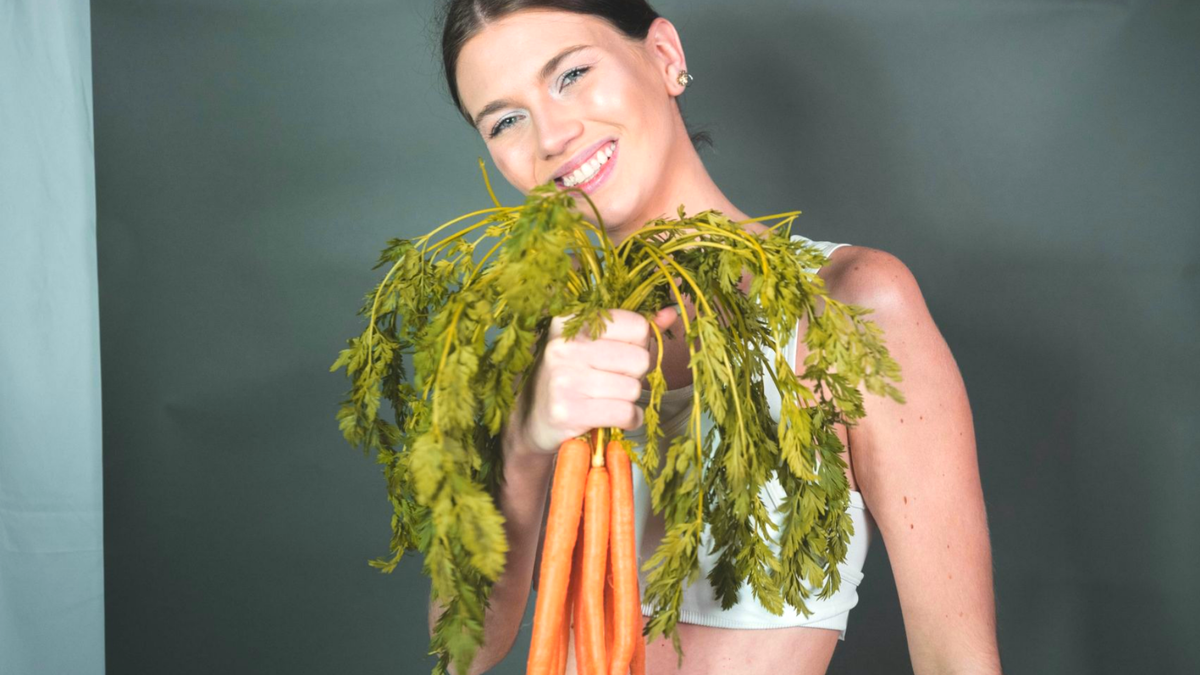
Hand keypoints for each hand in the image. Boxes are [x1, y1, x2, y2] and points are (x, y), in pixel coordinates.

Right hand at [515, 306, 679, 454]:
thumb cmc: (570, 377)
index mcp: (570, 321)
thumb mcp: (593, 345)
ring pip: (633, 389)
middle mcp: (564, 346)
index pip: (637, 326)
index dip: (638, 346)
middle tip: (612, 382)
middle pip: (639, 359)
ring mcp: (564, 379)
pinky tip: (611, 417)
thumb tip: (670, 315)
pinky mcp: (568, 412)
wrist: (532, 420)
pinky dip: (628, 419)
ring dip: (628, 400)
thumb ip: (632, 328)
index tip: (619, 357)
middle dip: (634, 376)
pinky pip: (625, 413)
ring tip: (607, 399)